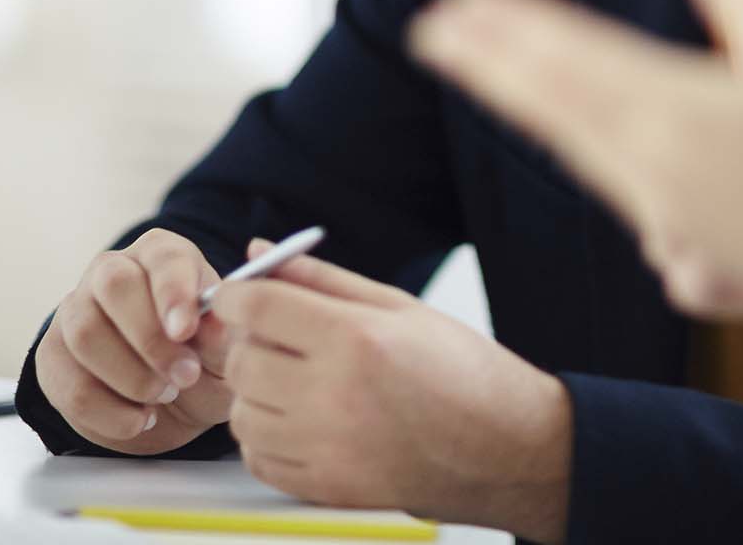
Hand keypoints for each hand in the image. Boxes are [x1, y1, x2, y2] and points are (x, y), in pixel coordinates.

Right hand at [34, 228, 236, 453]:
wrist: (170, 400)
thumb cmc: (201, 361)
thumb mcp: (225, 352)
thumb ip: (222, 338)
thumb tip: (214, 328)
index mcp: (161, 254)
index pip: (163, 257)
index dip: (173, 292)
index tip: (186, 331)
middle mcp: (112, 271)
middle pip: (113, 285)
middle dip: (150, 339)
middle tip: (184, 376)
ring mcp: (75, 310)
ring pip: (85, 334)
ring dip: (130, 377)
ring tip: (164, 395)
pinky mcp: (52, 355)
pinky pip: (70, 384)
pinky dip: (110, 413)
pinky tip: (140, 418)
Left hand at [212, 242, 571, 542]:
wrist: (504, 449)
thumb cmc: (461, 371)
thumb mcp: (398, 306)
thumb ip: (321, 278)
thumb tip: (260, 253)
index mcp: (356, 339)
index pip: (257, 309)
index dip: (238, 295)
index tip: (243, 296)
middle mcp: (335, 396)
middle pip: (241, 361)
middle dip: (246, 342)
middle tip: (275, 337)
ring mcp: (328, 449)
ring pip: (242, 414)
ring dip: (255, 392)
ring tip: (294, 380)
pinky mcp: (326, 488)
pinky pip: (258, 459)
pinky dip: (266, 437)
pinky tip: (300, 419)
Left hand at [410, 0, 742, 327]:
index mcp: (671, 114)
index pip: (565, 57)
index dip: (507, 25)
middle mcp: (647, 169)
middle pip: (548, 106)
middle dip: (485, 63)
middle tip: (430, 31)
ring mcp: (657, 221)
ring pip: (577, 153)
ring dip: (531, 108)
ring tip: (489, 72)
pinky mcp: (679, 258)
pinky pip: (630, 200)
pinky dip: (606, 164)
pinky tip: (606, 146)